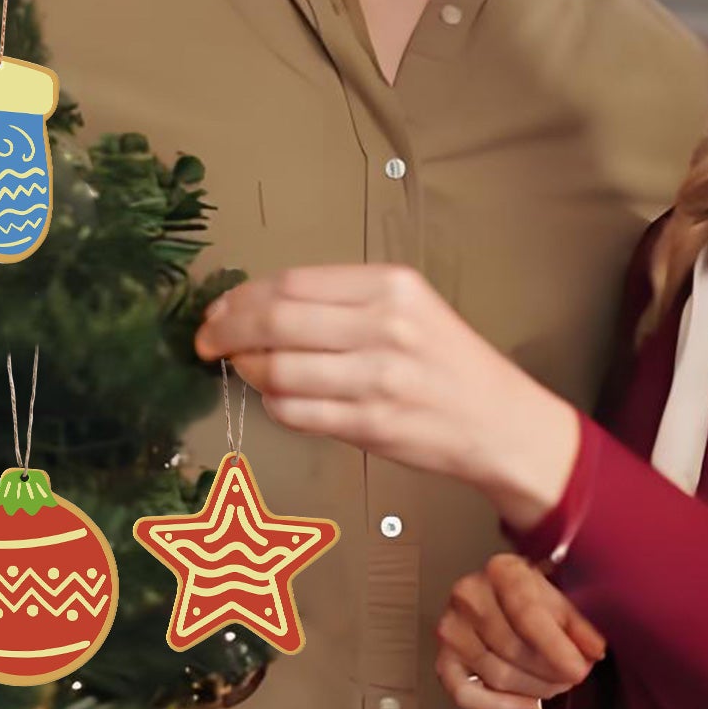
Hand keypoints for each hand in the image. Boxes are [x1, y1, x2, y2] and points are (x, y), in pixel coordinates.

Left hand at [195, 265, 578, 522]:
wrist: (501, 422)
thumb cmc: (449, 363)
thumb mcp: (409, 308)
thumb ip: (343, 302)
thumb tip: (259, 305)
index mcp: (391, 286)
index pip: (292, 282)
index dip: (242, 297)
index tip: (219, 309)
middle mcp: (384, 327)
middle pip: (276, 320)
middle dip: (226, 330)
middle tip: (206, 340)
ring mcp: (378, 379)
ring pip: (278, 370)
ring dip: (247, 371)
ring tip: (243, 369)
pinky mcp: (371, 426)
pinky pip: (295, 412)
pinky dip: (273, 404)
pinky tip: (275, 397)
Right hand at [435, 554, 606, 708]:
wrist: (505, 597)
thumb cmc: (535, 597)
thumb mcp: (563, 598)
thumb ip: (580, 623)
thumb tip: (593, 649)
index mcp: (501, 570)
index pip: (526, 613)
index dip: (555, 647)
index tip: (578, 668)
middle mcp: (468, 595)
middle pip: (512, 649)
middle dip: (550, 671)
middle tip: (572, 676)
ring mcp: (452, 628)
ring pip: (497, 675)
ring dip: (535, 690)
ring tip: (555, 684)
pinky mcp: (444, 659)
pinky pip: (467, 695)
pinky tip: (530, 708)